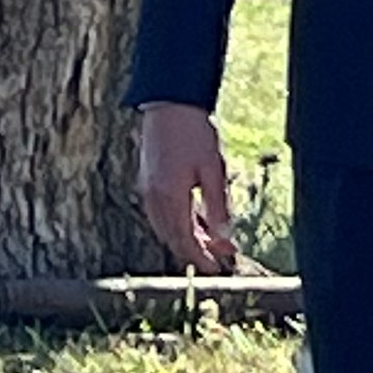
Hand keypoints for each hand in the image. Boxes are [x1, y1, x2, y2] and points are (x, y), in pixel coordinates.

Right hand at [136, 101, 238, 270]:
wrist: (170, 103)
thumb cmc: (194, 132)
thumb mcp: (213, 169)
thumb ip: (217, 206)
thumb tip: (223, 237)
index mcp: (168, 198)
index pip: (183, 241)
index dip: (201, 259)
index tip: (218, 269)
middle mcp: (153, 198)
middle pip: (173, 238)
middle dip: (198, 250)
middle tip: (224, 255)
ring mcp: (148, 190)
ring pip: (167, 227)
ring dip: (190, 237)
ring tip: (216, 239)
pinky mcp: (149, 181)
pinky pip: (163, 213)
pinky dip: (181, 222)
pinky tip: (198, 221)